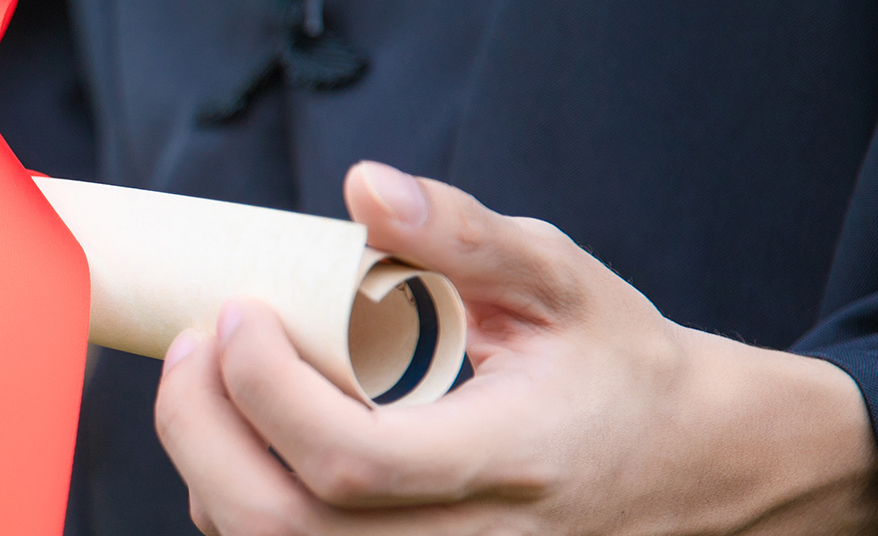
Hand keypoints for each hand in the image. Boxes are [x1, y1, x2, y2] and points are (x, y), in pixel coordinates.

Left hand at [155, 162, 877, 533]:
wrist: (684, 466)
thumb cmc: (613, 367)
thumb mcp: (561, 283)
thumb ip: (465, 234)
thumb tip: (365, 186)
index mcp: (508, 466)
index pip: (351, 460)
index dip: (265, 390)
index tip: (237, 314)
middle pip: (283, 527)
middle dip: (201, 431)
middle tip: (192, 346)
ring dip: (208, 468)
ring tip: (207, 382)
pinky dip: (236, 505)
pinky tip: (239, 439)